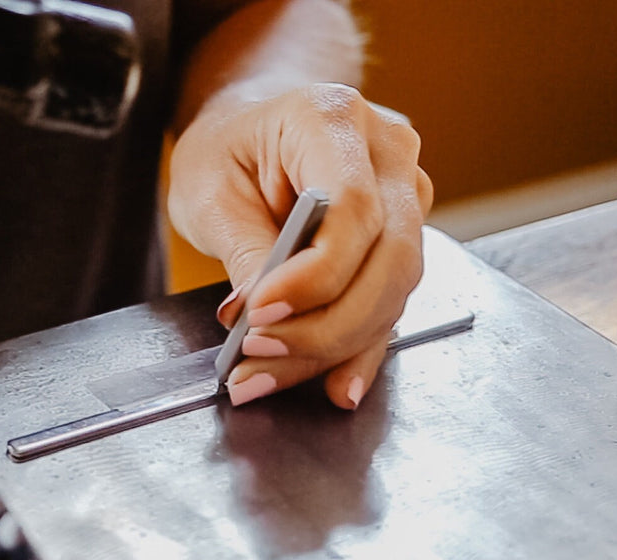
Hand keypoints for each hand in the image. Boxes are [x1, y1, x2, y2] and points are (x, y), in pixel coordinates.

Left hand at [168, 83, 432, 407]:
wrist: (252, 129)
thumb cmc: (226, 148)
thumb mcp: (209, 190)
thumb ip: (245, 251)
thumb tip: (263, 318)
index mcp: (334, 119)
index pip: (352, 209)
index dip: (314, 276)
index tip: (260, 314)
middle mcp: (388, 153)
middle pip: (389, 259)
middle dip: (327, 325)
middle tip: (260, 355)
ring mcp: (407, 194)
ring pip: (395, 290)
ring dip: (335, 346)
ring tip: (267, 376)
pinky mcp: (403, 237)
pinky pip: (389, 303)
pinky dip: (357, 350)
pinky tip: (334, 384)